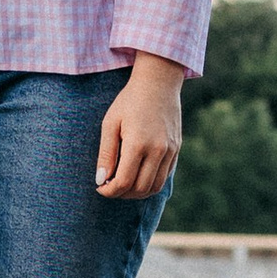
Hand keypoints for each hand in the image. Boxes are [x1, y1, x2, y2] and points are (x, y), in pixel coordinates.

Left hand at [97, 53, 182, 199]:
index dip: (109, 190)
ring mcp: (170, 151)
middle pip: (140, 189)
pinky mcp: (177, 149)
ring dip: (137, 192)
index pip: (124, 182)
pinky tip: (137, 175)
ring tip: (123, 184)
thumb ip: (106, 154)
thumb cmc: (129, 101)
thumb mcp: (110, 123)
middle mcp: (158, 150)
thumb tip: (101, 180)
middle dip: (122, 194)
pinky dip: (150, 183)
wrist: (158, 84)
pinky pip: (164, 176)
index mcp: (138, 144)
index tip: (100, 187)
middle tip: (109, 186)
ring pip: (155, 186)